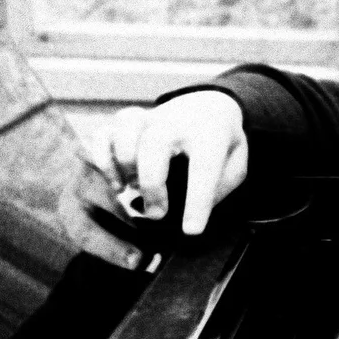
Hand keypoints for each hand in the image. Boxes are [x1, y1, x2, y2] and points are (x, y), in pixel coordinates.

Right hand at [108, 92, 248, 237]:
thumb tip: (190, 214)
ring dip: (123, 165)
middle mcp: (174, 121)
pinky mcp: (126, 125)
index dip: (197, 201)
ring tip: (130, 191)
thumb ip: (219, 186)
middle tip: (157, 215)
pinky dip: (102, 158)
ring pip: (125, 130)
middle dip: (152, 184)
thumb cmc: (220, 145)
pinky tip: (115, 184)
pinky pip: (104, 133)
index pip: (204, 166)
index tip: (191, 231)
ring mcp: (147, 119)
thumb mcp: (235, 164)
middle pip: (155, 144)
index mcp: (209, 133)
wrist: (207, 107)